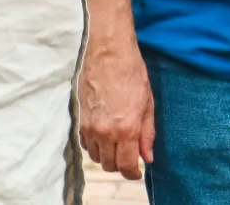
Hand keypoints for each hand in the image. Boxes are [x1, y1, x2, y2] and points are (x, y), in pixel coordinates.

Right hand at [79, 38, 155, 179]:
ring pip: (96, 157)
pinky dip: (95, 147)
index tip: (138, 172)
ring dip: (107, 157)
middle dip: (121, 165)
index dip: (133, 173)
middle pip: (109, 165)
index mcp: (125, 129)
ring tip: (119, 146)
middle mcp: (105, 132)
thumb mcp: (148, 104)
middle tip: (130, 157)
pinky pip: (86, 145)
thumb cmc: (132, 75)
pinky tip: (105, 137)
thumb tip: (148, 156)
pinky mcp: (80, 121)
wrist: (109, 55)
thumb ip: (147, 133)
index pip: (126, 165)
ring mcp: (90, 127)